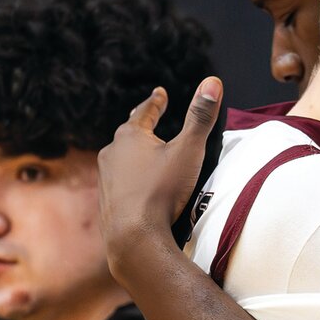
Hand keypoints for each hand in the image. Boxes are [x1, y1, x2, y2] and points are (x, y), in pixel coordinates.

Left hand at [97, 76, 221, 267]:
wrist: (134, 237)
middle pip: (128, 133)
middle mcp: (112, 154)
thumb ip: (201, 117)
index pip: (145, 111)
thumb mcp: (188, 150)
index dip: (156, 102)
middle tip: (146, 116)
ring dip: (133, 153)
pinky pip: (119, 182)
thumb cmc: (162, 191)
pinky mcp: (106, 201)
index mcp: (130, 136)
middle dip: (140, 124)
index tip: (160, 94)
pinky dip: (129, 177)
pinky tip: (135, 185)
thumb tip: (213, 81)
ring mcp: (106, 179)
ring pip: (121, 158)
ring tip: (141, 151)